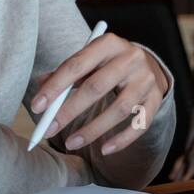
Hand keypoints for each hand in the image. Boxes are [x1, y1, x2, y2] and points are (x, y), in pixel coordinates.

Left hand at [29, 34, 166, 155]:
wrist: (148, 65)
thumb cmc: (108, 64)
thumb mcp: (88, 61)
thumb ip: (65, 74)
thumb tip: (41, 91)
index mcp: (108, 43)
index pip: (77, 64)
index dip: (55, 87)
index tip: (37, 107)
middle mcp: (131, 58)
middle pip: (97, 87)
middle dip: (69, 111)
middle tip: (49, 129)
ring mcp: (146, 79)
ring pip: (119, 109)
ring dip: (93, 129)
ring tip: (71, 143)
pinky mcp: (156, 100)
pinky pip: (140, 124)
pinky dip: (122, 139)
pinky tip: (104, 150)